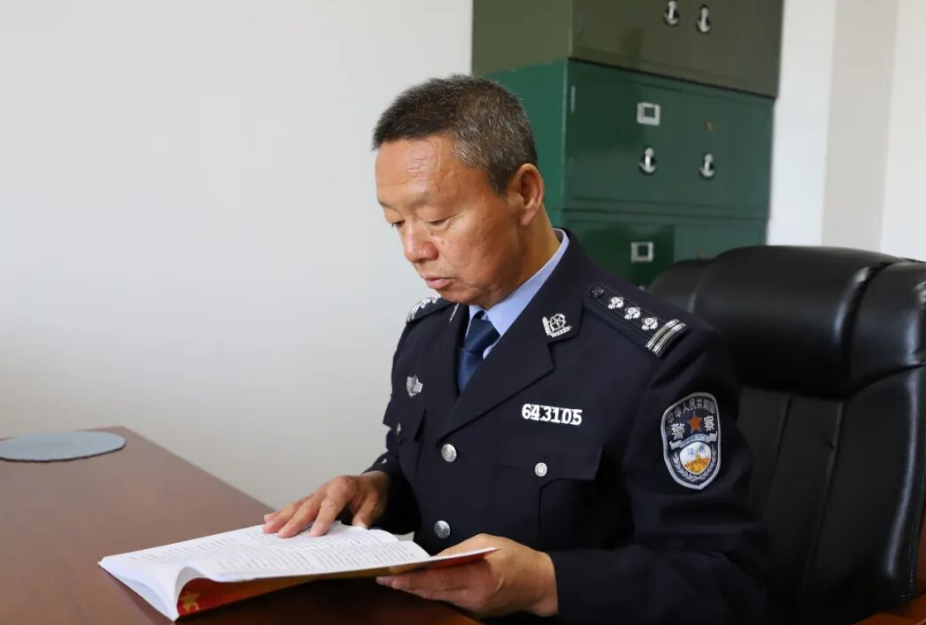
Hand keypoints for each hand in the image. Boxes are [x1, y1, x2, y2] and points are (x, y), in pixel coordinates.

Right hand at [262, 471, 389, 537]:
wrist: (372, 482)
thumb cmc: (372, 493)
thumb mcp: (375, 504)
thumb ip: (366, 516)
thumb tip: (358, 528)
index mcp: (343, 487)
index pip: (331, 505)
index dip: (323, 519)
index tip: (315, 534)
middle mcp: (326, 489)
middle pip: (308, 506)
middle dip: (294, 521)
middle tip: (282, 535)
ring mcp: (318, 493)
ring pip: (298, 505)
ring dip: (282, 517)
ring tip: (268, 528)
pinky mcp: (314, 499)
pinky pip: (297, 506)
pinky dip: (283, 513)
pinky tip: (269, 519)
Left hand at [376, 534, 557, 618]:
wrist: (540, 584)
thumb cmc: (517, 559)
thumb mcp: (488, 542)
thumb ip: (458, 550)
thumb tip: (434, 558)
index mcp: (476, 578)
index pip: (435, 581)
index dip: (410, 579)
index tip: (389, 575)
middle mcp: (471, 598)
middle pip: (431, 593)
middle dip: (405, 585)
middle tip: (383, 575)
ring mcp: (472, 608)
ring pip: (437, 598)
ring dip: (416, 589)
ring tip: (395, 577)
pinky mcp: (474, 611)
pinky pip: (448, 600)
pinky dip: (432, 592)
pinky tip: (419, 584)